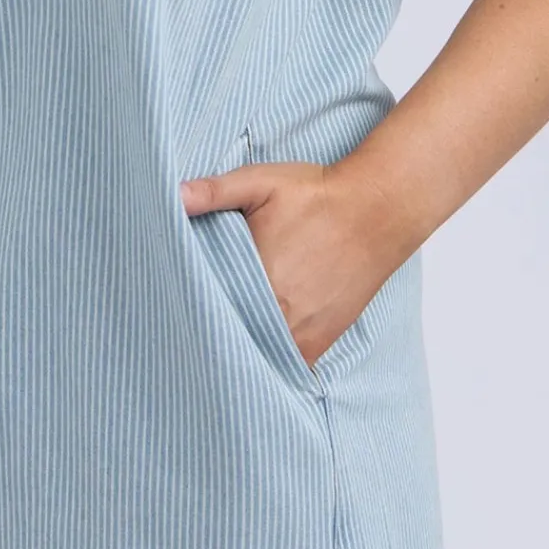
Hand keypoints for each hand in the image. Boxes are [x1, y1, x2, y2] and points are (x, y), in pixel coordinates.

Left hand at [180, 160, 414, 368]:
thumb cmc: (317, 194)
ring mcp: (302, 332)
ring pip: (257, 356)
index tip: (171, 311)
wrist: (376, 209)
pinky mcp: (321, 340)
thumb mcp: (260, 182)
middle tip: (187, 331)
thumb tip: (173, 195)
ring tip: (217, 346)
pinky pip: (288, 366)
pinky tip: (254, 358)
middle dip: (210, 333)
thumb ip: (214, 191)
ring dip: (240, 350)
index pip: (207, 308)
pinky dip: (270, 363)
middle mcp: (278, 313)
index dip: (188, 309)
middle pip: (231, 336)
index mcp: (257, 276)